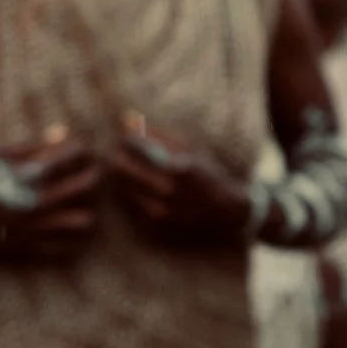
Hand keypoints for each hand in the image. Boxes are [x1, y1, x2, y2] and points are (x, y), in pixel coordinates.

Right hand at [0, 127, 103, 260]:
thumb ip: (33, 145)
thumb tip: (62, 133)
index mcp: (31, 175)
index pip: (74, 153)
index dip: (81, 148)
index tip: (78, 149)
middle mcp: (41, 201)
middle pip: (89, 184)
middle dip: (95, 172)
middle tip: (91, 170)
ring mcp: (42, 226)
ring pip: (87, 219)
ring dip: (88, 208)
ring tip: (82, 202)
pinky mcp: (40, 245)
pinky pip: (74, 244)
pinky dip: (77, 235)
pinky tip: (69, 222)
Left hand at [109, 112, 253, 246]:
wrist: (228, 215)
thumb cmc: (210, 176)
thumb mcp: (192, 150)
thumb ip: (160, 136)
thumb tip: (130, 121)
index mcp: (177, 167)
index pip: (137, 146)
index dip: (128, 139)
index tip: (126, 137)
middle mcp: (167, 190)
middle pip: (122, 168)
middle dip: (118, 157)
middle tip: (119, 153)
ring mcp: (161, 210)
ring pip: (121, 188)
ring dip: (119, 177)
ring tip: (126, 170)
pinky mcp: (156, 226)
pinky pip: (129, 206)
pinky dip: (128, 194)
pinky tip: (136, 189)